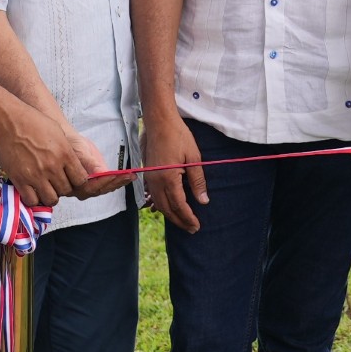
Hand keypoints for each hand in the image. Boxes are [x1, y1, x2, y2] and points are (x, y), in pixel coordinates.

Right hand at [0, 104, 88, 206]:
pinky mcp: (20, 180)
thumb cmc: (35, 123)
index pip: (81, 180)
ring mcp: (36, 175)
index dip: (78, 181)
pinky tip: (32, 191)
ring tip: (45, 189)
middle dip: (63, 188)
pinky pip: (32, 200)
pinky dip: (34, 199)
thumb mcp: (59, 134)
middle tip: (56, 183)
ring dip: (50, 196)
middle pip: (66, 190)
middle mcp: (53, 167)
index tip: (71, 178)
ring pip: (51, 199)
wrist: (10, 122)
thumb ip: (67, 152)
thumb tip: (71, 165)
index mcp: (65, 154)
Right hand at [68, 130, 132, 199]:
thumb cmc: (71, 144)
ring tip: (131, 176)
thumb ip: (89, 163)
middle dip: (114, 183)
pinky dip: (117, 182)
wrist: (68, 141)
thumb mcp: (79, 151)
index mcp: (72, 181)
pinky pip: (105, 185)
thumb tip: (101, 173)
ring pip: (103, 189)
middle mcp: (78, 187)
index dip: (103, 181)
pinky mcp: (94, 181)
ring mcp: (87, 185)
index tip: (114, 174)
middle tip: (128, 176)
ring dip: (118, 183)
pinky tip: (127, 177)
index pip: (89, 187)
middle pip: (98, 190)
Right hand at [143, 115, 206, 233]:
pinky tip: (169, 207)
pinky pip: (153, 196)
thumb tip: (203, 201)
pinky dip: (162, 206)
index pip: (179, 206)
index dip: (188, 218)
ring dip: (170, 215)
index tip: (196, 226)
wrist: (159, 122)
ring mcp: (149, 179)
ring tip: (182, 221)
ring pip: (158, 204)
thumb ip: (197, 181)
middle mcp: (156, 182)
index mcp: (169, 179)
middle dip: (179, 221)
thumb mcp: (193, 158)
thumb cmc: (178, 136)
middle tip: (191, 229)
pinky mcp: (147, 174)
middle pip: (167, 209)